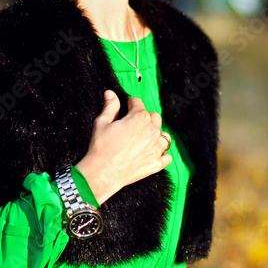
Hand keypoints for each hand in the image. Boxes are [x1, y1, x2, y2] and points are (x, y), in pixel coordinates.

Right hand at [75, 90, 172, 204]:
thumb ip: (110, 107)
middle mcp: (151, 131)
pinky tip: (153, 153)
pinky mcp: (156, 164)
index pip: (138, 103)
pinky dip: (162, 155)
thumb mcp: (102, 123)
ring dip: (156, 135)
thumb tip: (110, 94)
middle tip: (133, 123)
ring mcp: (156, 148)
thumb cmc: (101, 148)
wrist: (102, 172)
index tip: (127, 107)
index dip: (131, 104)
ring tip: (145, 138)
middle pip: (154, 117)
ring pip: (164, 136)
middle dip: (145, 117)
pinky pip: (167, 157)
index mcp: (139, 118)